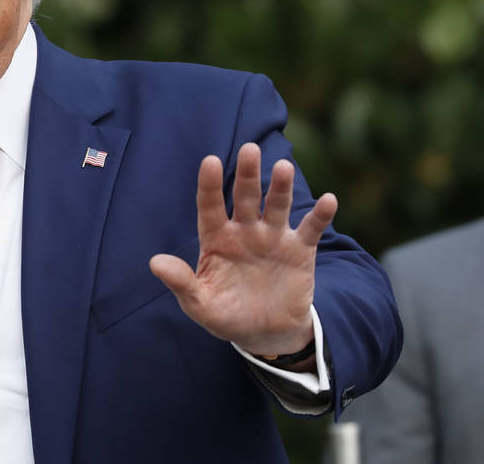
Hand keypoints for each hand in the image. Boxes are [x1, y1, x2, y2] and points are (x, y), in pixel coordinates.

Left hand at [149, 142, 336, 359]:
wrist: (265, 333)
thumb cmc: (226, 315)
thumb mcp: (200, 304)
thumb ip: (181, 283)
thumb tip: (154, 263)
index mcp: (216, 238)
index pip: (210, 206)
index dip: (210, 185)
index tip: (210, 162)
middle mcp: (245, 231)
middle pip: (245, 197)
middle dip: (248, 174)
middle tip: (249, 149)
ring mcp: (273, 237)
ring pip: (277, 205)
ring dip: (280, 187)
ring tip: (282, 167)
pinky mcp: (300, 250)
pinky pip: (311, 229)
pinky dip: (321, 215)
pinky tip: (329, 200)